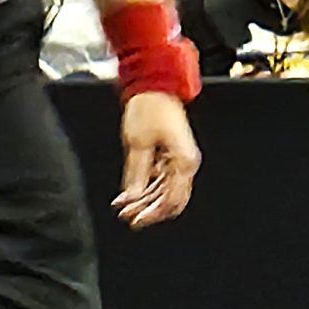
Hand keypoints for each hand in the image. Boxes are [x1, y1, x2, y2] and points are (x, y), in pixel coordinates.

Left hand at [114, 91, 199, 228]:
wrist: (155, 88)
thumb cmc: (150, 108)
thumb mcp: (138, 143)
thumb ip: (136, 174)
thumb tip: (132, 197)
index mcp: (184, 161)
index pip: (172, 200)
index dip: (153, 214)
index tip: (135, 221)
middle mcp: (185, 163)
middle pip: (170, 199)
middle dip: (148, 210)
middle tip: (127, 217)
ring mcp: (178, 160)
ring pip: (164, 192)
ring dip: (145, 202)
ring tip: (124, 208)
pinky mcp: (170, 156)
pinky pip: (160, 180)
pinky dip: (145, 189)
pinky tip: (128, 196)